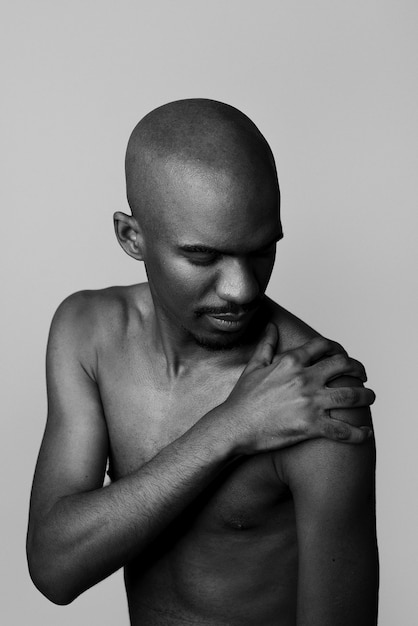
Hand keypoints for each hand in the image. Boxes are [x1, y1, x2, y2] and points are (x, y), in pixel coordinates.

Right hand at [222, 323, 374, 453]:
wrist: (234, 426)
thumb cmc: (242, 398)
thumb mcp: (253, 366)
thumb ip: (266, 345)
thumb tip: (271, 326)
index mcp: (291, 361)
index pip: (324, 346)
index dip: (338, 349)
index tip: (343, 357)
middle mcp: (304, 378)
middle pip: (344, 366)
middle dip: (358, 369)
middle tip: (362, 376)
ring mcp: (309, 402)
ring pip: (351, 395)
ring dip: (366, 396)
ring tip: (370, 397)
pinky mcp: (311, 426)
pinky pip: (343, 429)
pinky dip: (358, 433)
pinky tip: (365, 432)